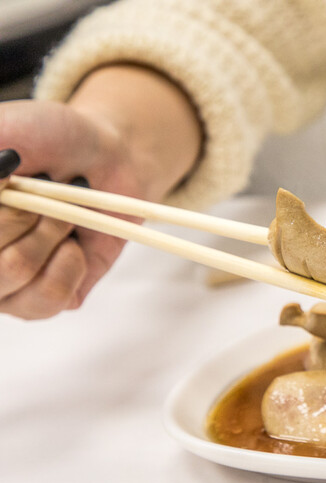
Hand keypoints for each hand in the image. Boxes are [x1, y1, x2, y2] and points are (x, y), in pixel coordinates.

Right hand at [0, 65, 201, 319]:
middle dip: (21, 213)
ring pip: (12, 274)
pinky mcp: (41, 302)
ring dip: (48, 234)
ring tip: (63, 215)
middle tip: (46, 188)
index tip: (11, 183)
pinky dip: (71, 263)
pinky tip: (74, 246)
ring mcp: (0, 286)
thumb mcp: (6, 128)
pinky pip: (49, 298)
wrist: (108, 158)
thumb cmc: (48, 137)